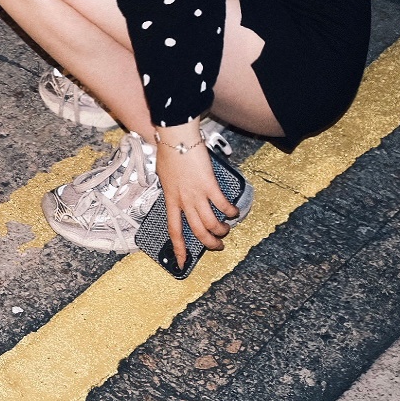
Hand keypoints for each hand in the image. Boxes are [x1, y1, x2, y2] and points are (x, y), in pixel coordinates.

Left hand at [154, 131, 236, 270]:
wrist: (176, 137)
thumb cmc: (169, 152)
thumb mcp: (165, 176)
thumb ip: (173, 190)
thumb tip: (178, 196)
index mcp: (171, 199)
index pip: (174, 230)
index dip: (179, 249)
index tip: (181, 263)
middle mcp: (183, 201)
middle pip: (197, 232)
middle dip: (209, 244)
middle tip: (218, 246)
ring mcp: (196, 194)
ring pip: (211, 223)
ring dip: (221, 230)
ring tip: (226, 229)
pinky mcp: (209, 185)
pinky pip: (223, 205)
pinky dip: (231, 211)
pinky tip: (234, 211)